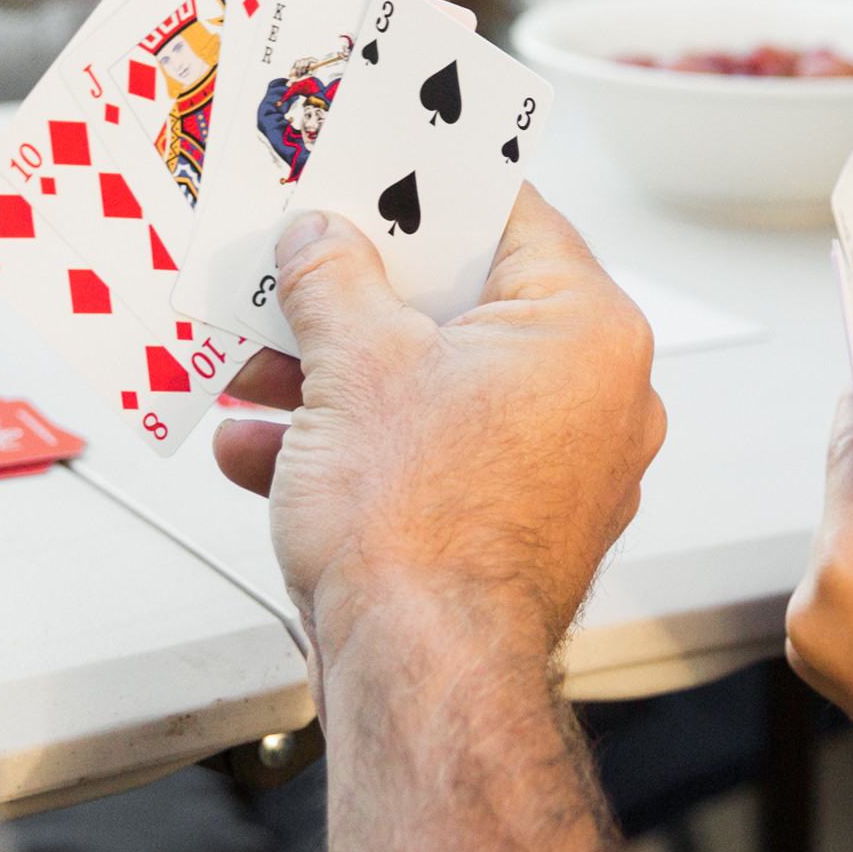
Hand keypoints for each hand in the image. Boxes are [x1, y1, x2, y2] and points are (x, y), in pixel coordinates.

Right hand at [212, 188, 667, 678]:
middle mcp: (596, 397)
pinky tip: (260, 447)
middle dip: (363, 296)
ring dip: (339, 376)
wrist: (422, 678)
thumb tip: (321, 241)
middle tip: (300, 267)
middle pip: (466, 307)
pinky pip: (432, 458)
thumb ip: (334, 280)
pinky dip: (354, 448)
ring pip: (438, 389)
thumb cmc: (419, 531)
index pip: (513, 218)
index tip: (371, 173)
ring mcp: (560, 469)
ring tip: (256, 364)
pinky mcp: (513, 528)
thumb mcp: (353, 364)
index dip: (427, 191)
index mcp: (587, 331)